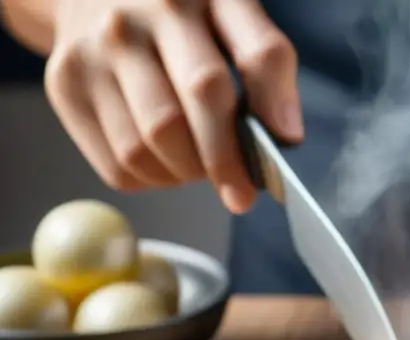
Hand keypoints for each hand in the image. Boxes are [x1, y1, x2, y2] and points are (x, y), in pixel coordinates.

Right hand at [44, 0, 301, 212]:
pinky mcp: (64, 87)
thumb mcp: (232, 16)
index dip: (248, 126)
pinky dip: (153, 178)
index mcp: (184, 1)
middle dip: (216, 166)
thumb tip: (286, 135)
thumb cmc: (182, 15)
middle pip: (173, 123)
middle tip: (239, 192)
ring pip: (143, 150)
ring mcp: (89, 56)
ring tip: (200, 161)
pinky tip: (167, 158)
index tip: (269, 169)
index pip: (218, 75)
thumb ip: (266, 63)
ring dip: (182, 174)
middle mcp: (127, 24)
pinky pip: (117, 165)